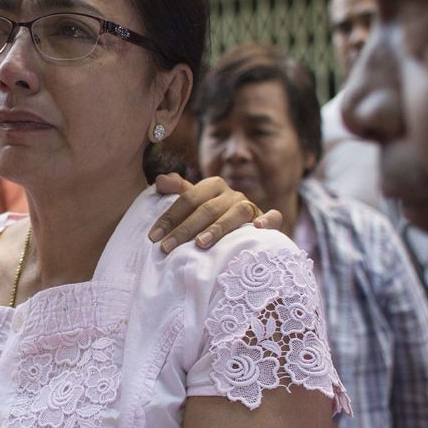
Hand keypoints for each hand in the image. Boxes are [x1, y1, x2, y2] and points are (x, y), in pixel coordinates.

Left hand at [147, 174, 282, 252]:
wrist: (243, 231)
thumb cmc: (211, 218)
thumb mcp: (194, 203)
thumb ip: (177, 191)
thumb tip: (160, 180)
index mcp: (213, 185)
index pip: (188, 198)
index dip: (169, 217)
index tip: (154, 237)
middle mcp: (232, 194)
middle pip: (207, 209)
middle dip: (185, 229)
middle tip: (167, 248)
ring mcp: (251, 206)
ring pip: (236, 213)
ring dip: (218, 228)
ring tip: (200, 244)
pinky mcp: (267, 219)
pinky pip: (273, 217)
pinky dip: (268, 220)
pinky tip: (258, 228)